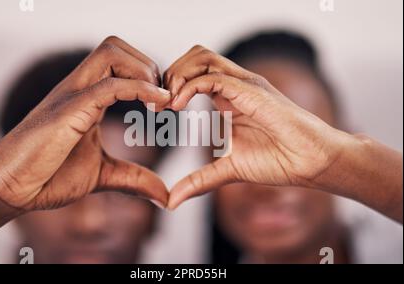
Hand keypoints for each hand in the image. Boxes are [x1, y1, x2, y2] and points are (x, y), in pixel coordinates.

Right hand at [0, 36, 170, 212]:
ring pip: (111, 53)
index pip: (119, 62)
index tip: (167, 104)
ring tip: (160, 103)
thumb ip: (133, 179)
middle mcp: (79, 89)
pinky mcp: (68, 110)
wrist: (11, 188)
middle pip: (115, 46)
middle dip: (148, 66)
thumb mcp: (102, 175)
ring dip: (143, 72)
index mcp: (86, 98)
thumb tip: (164, 195)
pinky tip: (157, 107)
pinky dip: (139, 89)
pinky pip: (108, 86)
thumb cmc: (48, 177)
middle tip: (163, 98)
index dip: (148, 75)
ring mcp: (72, 96)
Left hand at [164, 45, 350, 208]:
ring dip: (177, 75)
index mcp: (228, 97)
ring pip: (202, 57)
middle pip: (194, 56)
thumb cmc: (277, 161)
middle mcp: (236, 85)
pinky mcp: (251, 91)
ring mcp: (244, 84)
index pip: (193, 72)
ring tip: (167, 103)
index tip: (157, 111)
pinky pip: (212, 77)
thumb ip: (198, 181)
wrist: (310, 163)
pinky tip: (178, 107)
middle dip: (170, 74)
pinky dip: (188, 87)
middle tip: (158, 104)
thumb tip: (172, 201)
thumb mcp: (227, 170)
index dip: (170, 85)